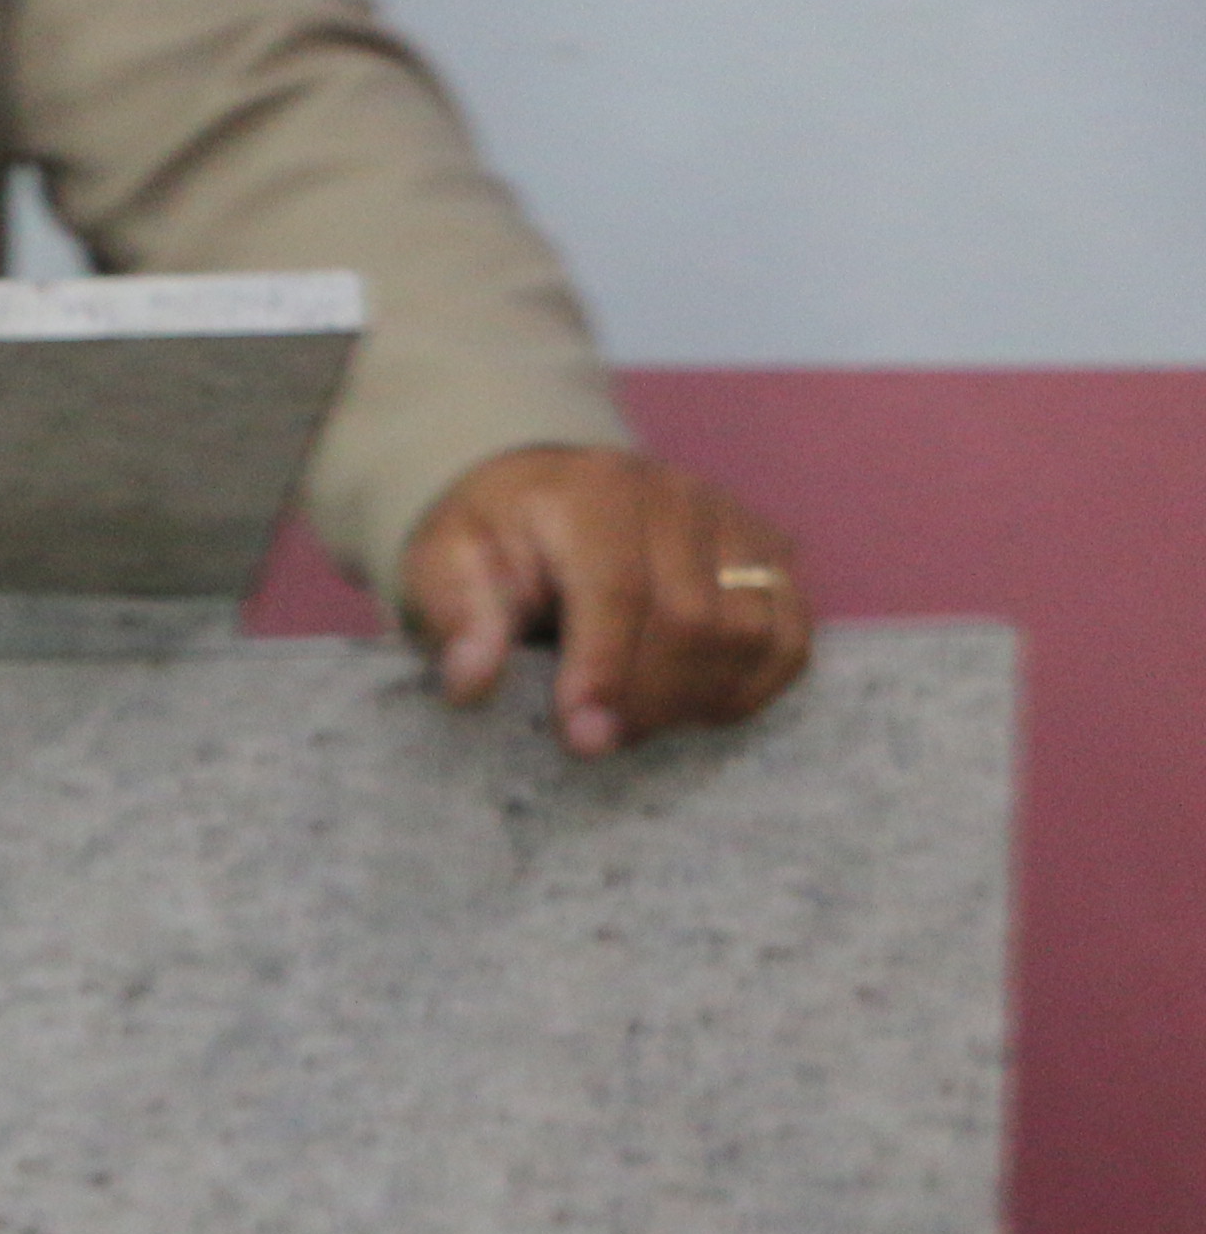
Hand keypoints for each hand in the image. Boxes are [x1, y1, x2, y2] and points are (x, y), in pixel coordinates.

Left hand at [402, 445, 812, 757]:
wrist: (539, 495)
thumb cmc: (491, 542)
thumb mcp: (443, 565)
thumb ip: (458, 617)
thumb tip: (472, 680)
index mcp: (593, 492)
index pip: (619, 590)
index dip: (607, 672)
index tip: (585, 741)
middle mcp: (677, 496)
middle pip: (694, 618)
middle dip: (648, 699)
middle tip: (600, 739)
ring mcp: (733, 520)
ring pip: (751, 629)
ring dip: (698, 698)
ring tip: (638, 723)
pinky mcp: (768, 551)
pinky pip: (791, 632)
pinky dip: (752, 685)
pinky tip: (696, 707)